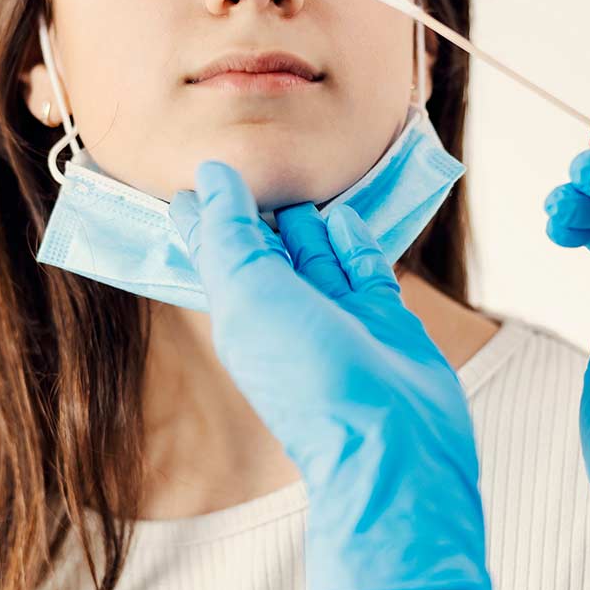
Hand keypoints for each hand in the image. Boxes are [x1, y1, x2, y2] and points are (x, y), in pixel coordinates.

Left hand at [171, 160, 500, 589]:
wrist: (391, 439)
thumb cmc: (308, 373)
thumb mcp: (248, 295)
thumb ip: (227, 233)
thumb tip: (211, 173)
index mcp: (240, 311)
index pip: (214, 250)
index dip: (204, 211)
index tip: (198, 164)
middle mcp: (285, 311)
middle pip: (265, 246)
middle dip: (256, 207)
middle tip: (252, 151)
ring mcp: (336, 314)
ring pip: (315, 250)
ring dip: (305, 216)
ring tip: (299, 173)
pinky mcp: (382, 315)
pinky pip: (363, 265)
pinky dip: (353, 239)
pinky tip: (345, 214)